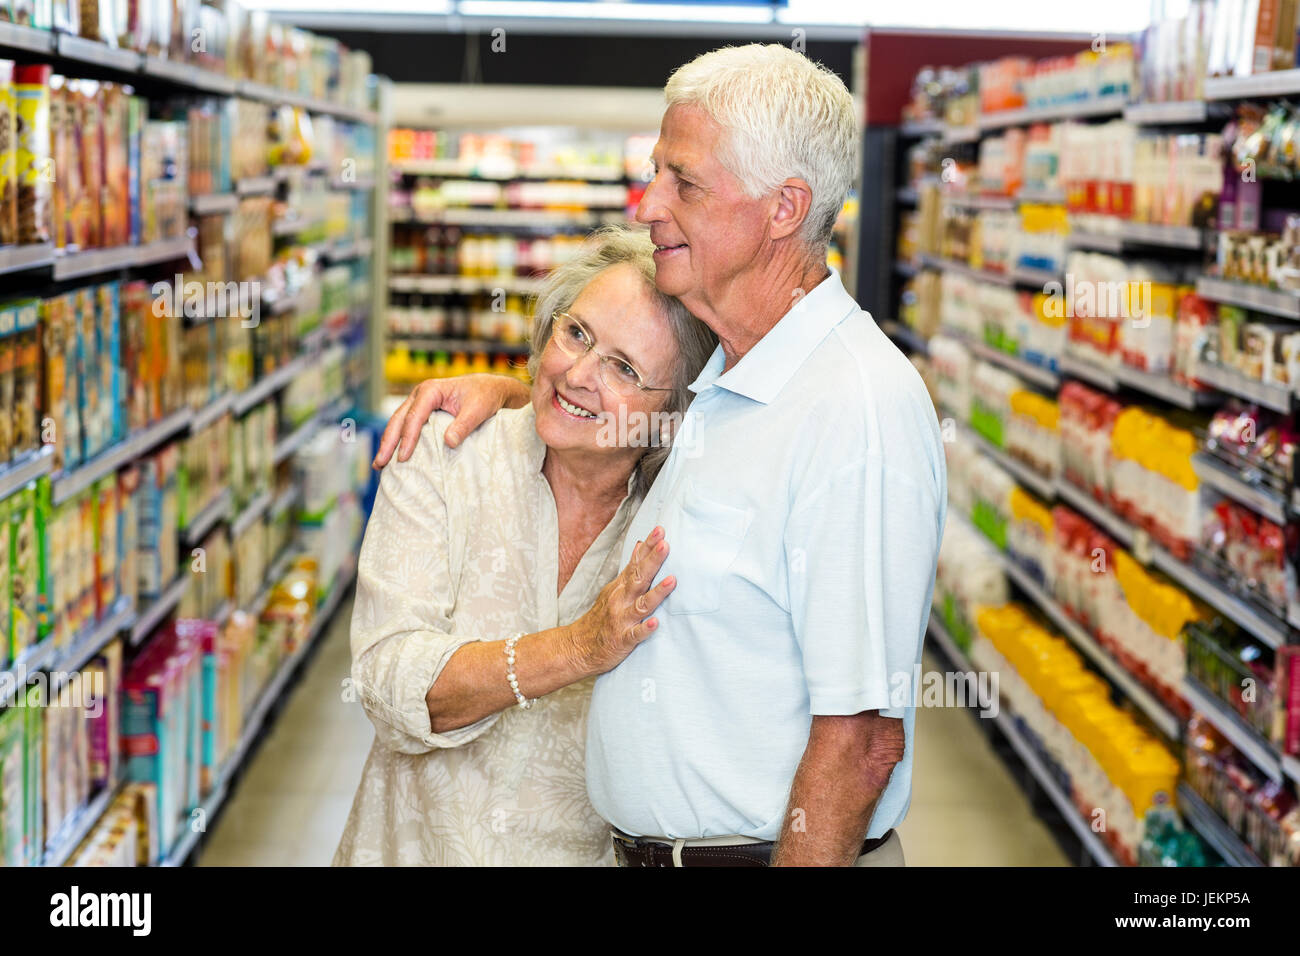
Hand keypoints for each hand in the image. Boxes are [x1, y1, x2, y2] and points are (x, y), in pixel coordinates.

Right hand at [373, 374, 530, 468]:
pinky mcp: (423, 412)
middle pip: (398, 420)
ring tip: (378, 465)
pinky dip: (398, 440)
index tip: (404, 458)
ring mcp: (419, 403)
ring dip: (388, 443)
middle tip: (379, 464)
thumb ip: (464, 425)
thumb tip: (448, 442)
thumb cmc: (485, 396)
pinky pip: (406, 426)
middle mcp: (420, 394)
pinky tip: (393, 456)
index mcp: (431, 390)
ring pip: (398, 423)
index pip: (414, 416)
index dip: (408, 438)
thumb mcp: (478, 409)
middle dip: (388, 442)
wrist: (491, 389)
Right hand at [567, 526, 674, 676]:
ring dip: (657, 593)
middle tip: (665, 544)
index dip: (648, 547)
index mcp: (621, 587)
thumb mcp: (613, 588)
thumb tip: (642, 544)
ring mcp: (622, 620)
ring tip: (672, 580)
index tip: (660, 530)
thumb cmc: (601, 617)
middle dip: (653, 561)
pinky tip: (656, 623)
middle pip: (639, 578)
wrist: (577, 647)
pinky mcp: (622, 640)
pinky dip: (645, 629)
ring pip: (641, 605)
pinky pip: (635, 635)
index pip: (636, 563)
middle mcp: (621, 600)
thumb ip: (630, 569)